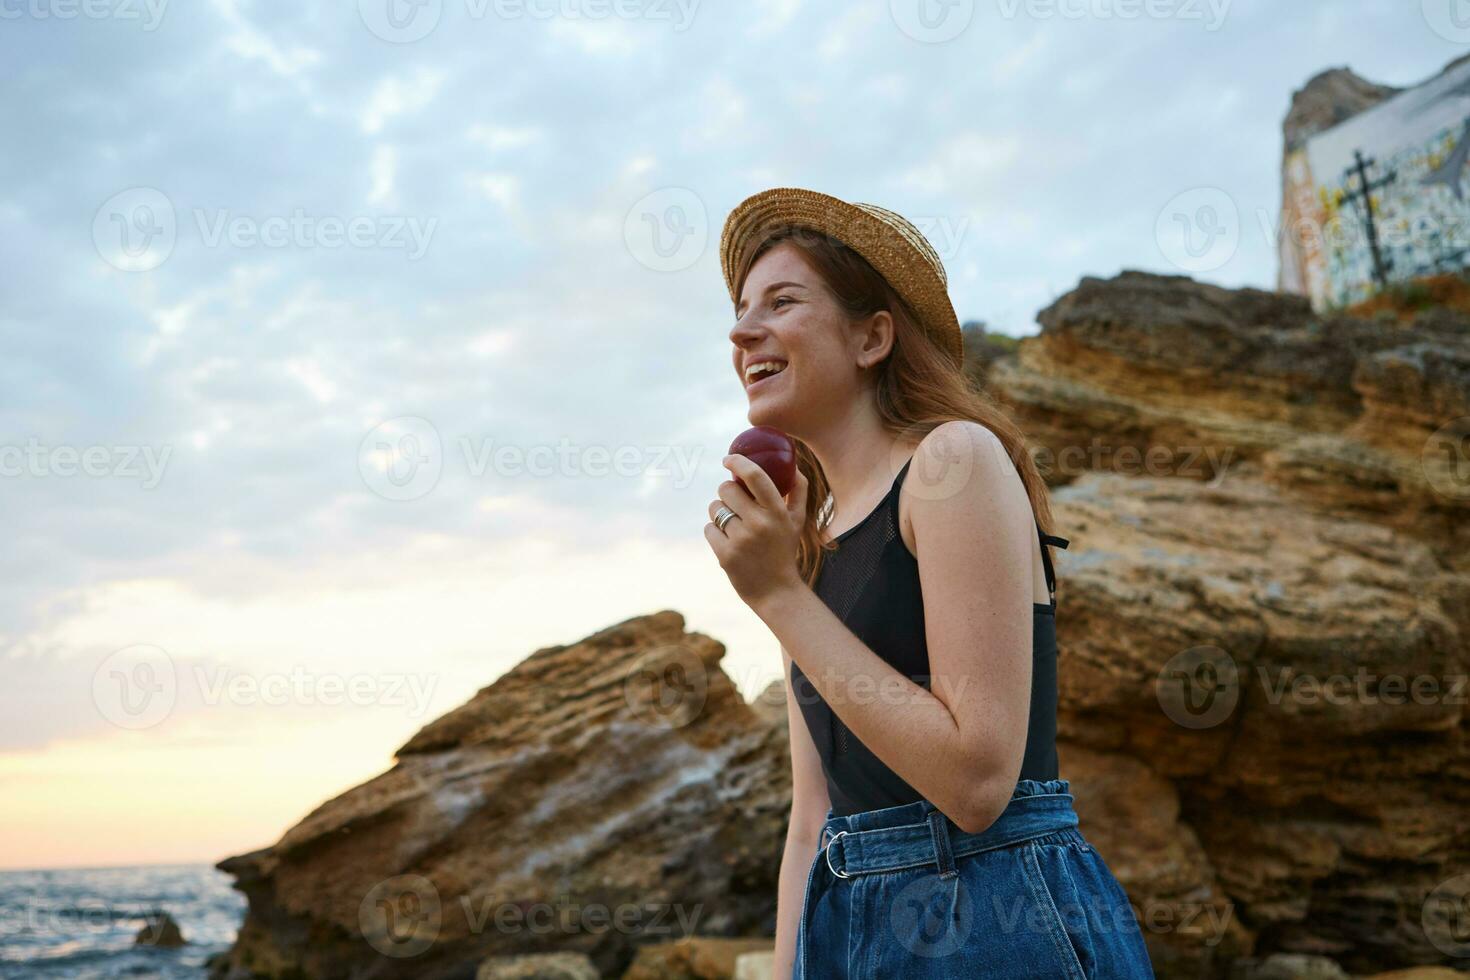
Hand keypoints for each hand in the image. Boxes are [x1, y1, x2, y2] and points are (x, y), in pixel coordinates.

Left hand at [704, 453, 808, 608]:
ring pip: (715, 508)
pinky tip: (728, 542)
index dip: (738, 463)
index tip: (728, 459)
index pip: (756, 477)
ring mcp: (741, 540)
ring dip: (720, 512)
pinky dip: (715, 532)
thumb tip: (792, 465)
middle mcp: (759, 524)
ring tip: (733, 526)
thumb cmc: (784, 550)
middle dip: (727, 492)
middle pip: (726, 489)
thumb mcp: (797, 522)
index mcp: (777, 512)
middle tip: (735, 503)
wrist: (776, 592)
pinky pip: (708, 528)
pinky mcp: (725, 555)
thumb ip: (798, 491)